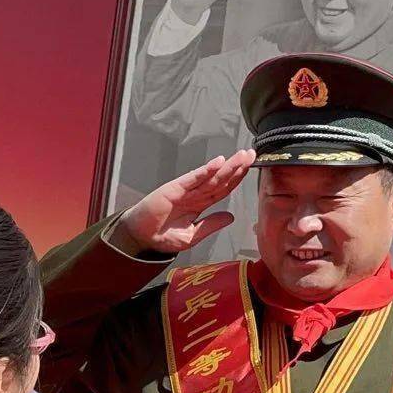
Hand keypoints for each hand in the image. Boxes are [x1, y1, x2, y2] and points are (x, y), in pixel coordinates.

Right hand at [120, 150, 254, 256]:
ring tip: (241, 156)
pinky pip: (193, 179)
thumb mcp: (191, 236)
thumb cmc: (163, 235)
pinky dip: (205, 170)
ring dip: (226, 166)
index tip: (250, 168)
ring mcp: (185, 190)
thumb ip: (210, 226)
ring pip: (210, 177)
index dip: (237, 178)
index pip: (223, 189)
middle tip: (251, 155)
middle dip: (237, 167)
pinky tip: (217, 163)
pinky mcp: (174, 189)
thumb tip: (230, 217)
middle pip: (220, 179)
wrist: (141, 237)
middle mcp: (195, 194)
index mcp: (200, 204)